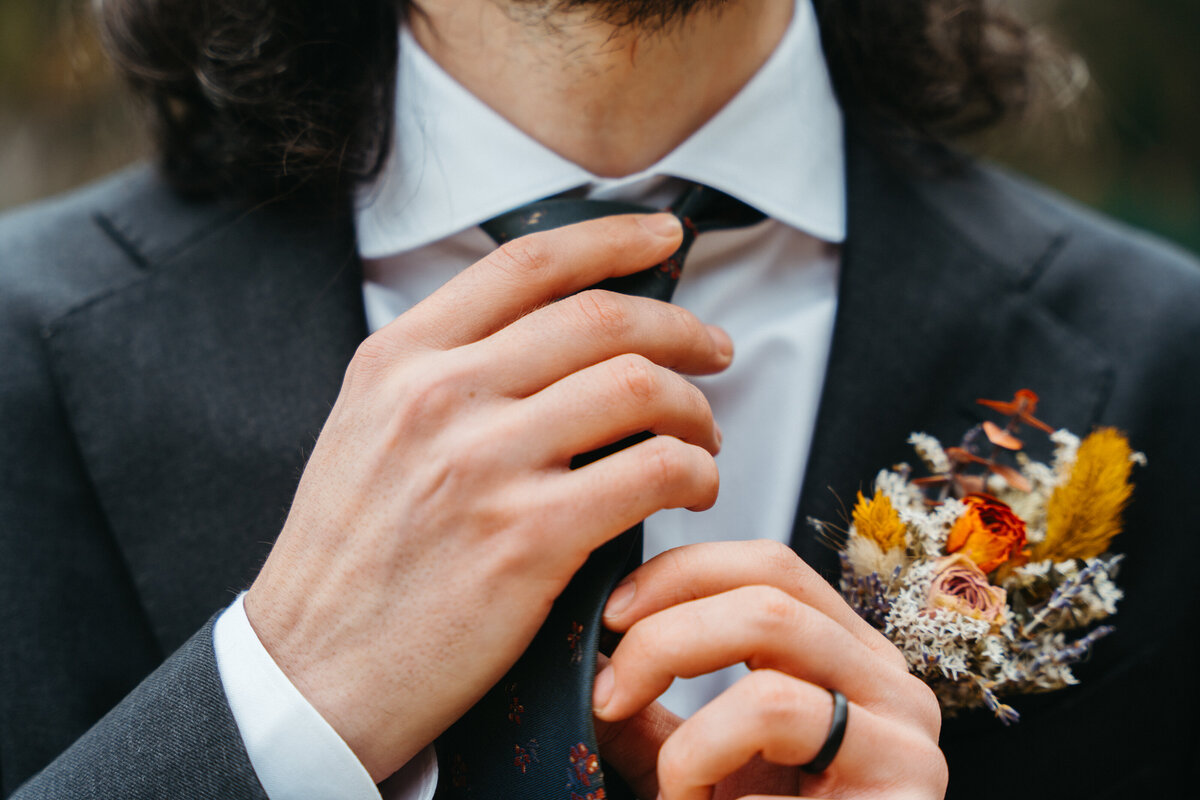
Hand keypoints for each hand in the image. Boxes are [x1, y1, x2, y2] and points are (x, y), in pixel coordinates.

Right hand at [243, 213, 732, 780]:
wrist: (314, 671)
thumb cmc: (350, 558)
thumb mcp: (369, 431)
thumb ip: (447, 372)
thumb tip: (557, 333)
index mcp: (400, 358)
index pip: (528, 263)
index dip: (613, 236)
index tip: (664, 235)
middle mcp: (440, 395)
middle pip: (601, 319)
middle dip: (682, 328)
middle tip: (715, 351)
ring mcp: (484, 464)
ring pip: (638, 387)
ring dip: (695, 408)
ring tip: (702, 437)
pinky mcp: (527, 538)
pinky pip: (653, 471)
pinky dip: (694, 472)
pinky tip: (693, 489)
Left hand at [594, 540, 947, 799]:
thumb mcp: (695, 763)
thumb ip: (651, 708)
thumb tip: (587, 650)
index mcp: (843, 660)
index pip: (767, 566)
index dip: (680, 573)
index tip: (611, 615)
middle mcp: (887, 682)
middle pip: (770, 589)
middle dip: (664, 631)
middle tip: (607, 690)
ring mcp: (906, 734)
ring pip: (771, 651)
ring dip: (686, 717)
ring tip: (670, 779)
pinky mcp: (904, 786)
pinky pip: (771, 728)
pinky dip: (705, 764)